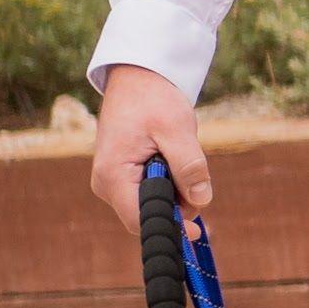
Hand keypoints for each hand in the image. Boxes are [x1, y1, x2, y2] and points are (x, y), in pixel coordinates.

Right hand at [89, 59, 210, 225]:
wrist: (137, 77)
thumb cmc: (153, 98)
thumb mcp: (176, 129)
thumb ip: (189, 166)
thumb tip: (201, 200)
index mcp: (113, 176)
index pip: (140, 221)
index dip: (170, 228)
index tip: (197, 230)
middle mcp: (107, 184)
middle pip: (147, 215)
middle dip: (177, 204)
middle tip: (196, 177)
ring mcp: (112, 181)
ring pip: (151, 204)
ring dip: (174, 190)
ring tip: (179, 156)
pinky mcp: (122, 176)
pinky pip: (149, 192)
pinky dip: (168, 182)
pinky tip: (172, 159)